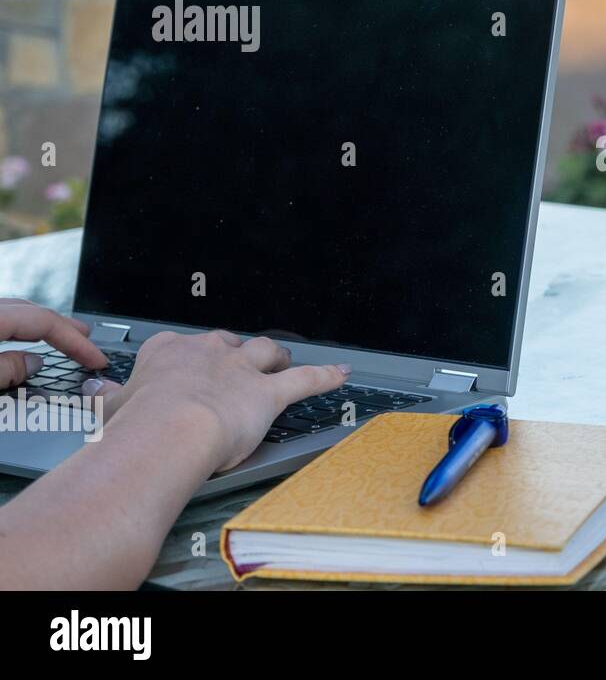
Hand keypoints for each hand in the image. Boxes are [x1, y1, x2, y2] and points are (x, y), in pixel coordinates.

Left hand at [0, 299, 107, 389]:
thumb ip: (6, 370)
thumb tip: (33, 364)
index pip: (45, 321)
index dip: (77, 341)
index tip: (96, 359)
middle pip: (31, 311)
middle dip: (64, 327)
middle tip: (87, 342)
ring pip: (14, 311)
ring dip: (40, 325)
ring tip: (58, 339)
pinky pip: (0, 317)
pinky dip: (17, 327)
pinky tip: (16, 338)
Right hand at [84, 330, 349, 472]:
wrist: (168, 432)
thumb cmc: (136, 426)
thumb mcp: (111, 409)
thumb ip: (109, 398)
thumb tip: (94, 392)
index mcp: (167, 353)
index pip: (183, 348)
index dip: (191, 361)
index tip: (189, 370)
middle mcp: (208, 353)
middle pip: (230, 344)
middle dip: (236, 355)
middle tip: (239, 369)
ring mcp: (240, 369)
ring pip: (266, 351)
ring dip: (276, 356)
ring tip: (283, 360)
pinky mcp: (269, 392)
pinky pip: (305, 378)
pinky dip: (325, 375)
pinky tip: (341, 373)